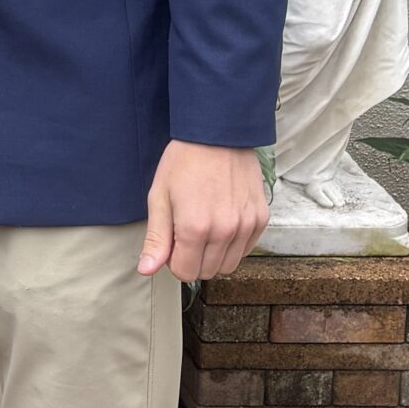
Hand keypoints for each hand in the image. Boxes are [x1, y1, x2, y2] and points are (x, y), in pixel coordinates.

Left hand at [138, 142, 269, 280]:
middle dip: (193, 260)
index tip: (172, 242)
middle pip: (207, 272)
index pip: (186, 273)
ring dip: (214, 255)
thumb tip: (147, 270)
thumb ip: (156, 238)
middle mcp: (225, 232)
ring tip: (205, 227)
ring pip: (229, 265)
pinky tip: (222, 222)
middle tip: (186, 233)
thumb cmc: (184, 162)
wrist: (218, 134)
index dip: (174, 261)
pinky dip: (233, 244)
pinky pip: (246, 249)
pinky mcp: (261, 218)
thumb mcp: (160, 197)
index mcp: (195, 229)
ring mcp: (246, 226)